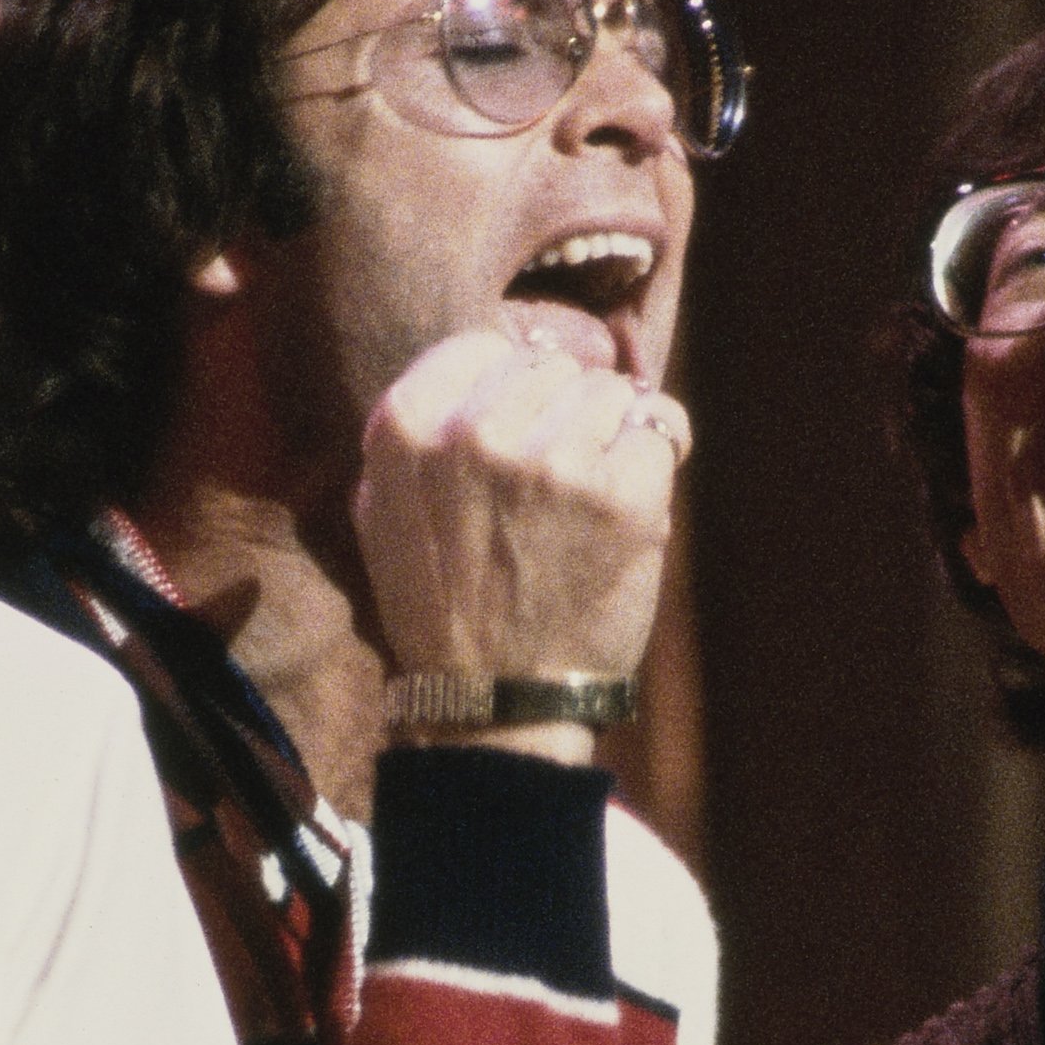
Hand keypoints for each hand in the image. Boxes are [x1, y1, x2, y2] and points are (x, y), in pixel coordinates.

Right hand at [348, 329, 687, 733]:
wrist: (498, 698)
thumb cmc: (445, 606)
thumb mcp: (385, 512)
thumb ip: (420, 432)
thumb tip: (490, 361)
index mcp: (408, 428)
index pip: (484, 346)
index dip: (511, 385)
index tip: (520, 426)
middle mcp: (475, 432)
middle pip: (553, 367)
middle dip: (563, 414)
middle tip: (554, 483)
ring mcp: (552, 461)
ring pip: (611, 392)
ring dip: (612, 436)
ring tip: (588, 500)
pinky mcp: (620, 493)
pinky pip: (660, 430)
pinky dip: (657, 460)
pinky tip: (629, 505)